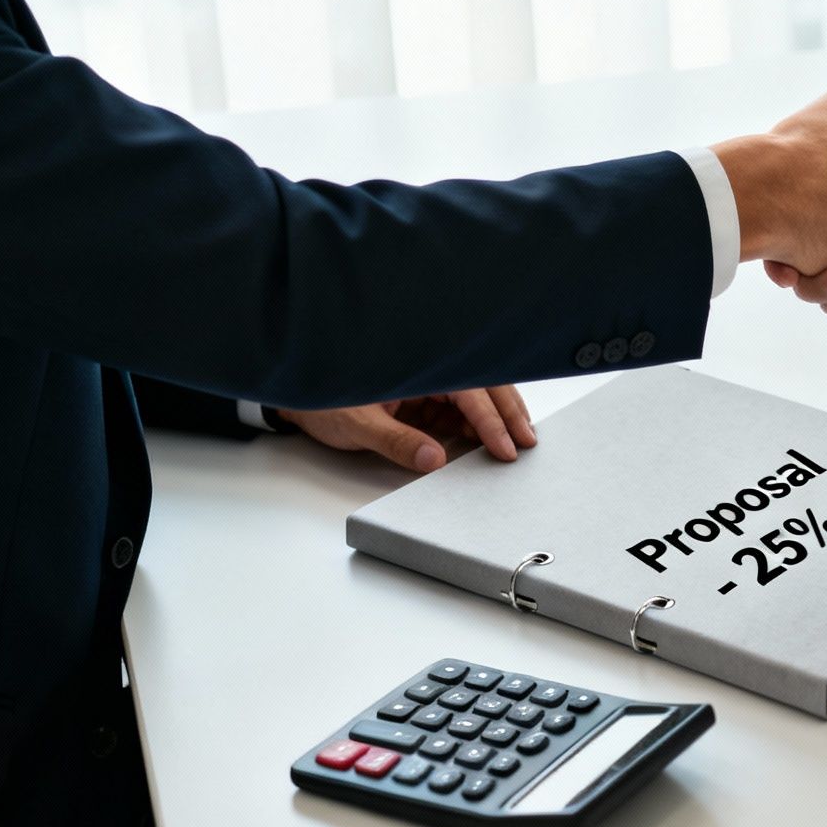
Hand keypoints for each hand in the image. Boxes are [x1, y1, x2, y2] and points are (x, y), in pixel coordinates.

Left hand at [278, 386, 536, 472]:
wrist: (298, 397)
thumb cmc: (323, 402)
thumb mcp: (357, 425)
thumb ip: (397, 442)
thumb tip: (436, 460)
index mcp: (416, 366)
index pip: (467, 391)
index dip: (491, 421)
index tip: (506, 447)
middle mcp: (427, 369)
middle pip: (482, 386)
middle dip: (509, 413)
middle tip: (528, 443)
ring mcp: (428, 383)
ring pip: (476, 395)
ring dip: (499, 416)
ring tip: (521, 440)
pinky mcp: (424, 398)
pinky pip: (460, 407)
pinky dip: (479, 423)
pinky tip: (492, 440)